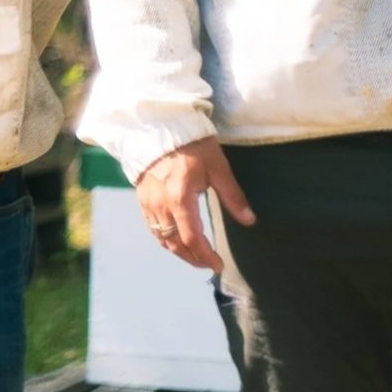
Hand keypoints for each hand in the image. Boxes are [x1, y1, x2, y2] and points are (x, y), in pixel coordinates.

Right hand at [136, 137, 254, 271]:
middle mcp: (161, 205)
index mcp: (180, 199)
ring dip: (179, 252)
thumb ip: (232, 196)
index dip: (206, 256)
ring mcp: (148, 203)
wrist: (160, 126)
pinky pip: (152, 228)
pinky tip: (177, 239)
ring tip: (196, 256)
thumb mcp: (217, 167)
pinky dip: (165, 239)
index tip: (219, 265)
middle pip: (176, 244)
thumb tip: (249, 220)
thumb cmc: (192, 145)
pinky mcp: (142, 199)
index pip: (193, 239)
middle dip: (193, 259)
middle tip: (210, 265)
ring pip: (162, 239)